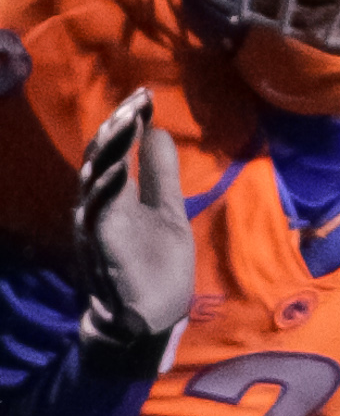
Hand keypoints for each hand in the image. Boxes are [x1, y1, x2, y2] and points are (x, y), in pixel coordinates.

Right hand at [73, 89, 194, 357]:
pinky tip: (120, 169)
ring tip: (128, 120)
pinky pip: (98, 216)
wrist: (149, 322)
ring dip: (111, 150)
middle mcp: (98, 208)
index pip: (115, 150)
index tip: (144, 94)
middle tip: (136, 100)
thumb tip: (157, 129)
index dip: (126, 121)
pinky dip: (107, 190)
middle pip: (100, 158)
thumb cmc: (156, 268)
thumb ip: (161, 174)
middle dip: (116, 127)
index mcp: (115, 197)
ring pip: (95, 180)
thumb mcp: (168, 212)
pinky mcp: (100, 250)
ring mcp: (96, 228)